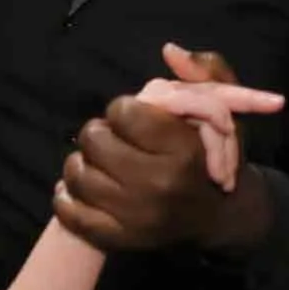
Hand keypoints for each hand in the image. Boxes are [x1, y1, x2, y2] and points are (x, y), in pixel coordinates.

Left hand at [54, 48, 283, 251]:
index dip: (125, 109)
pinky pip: (70, 213)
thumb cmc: (211, 156)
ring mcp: (135, 217)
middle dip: (101, 133)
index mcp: (183, 150)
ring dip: (82, 163)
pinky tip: (82, 188)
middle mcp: (158, 185)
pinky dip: (67, 196)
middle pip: (94, 139)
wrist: (217, 217)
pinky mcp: (118, 239)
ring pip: (76, 174)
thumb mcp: (222, 110)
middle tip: (114, 140)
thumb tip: (169, 49)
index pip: (123, 111)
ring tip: (101, 163)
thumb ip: (203, 73)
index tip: (135, 118)